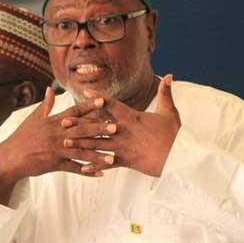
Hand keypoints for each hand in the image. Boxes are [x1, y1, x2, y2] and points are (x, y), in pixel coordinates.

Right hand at [0, 87, 117, 203]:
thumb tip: (51, 89)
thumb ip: (46, 104)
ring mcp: (57, 150)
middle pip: (81, 130)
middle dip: (99, 129)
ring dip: (98, 155)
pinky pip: (73, 168)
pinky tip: (100, 173)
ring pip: (81, 152)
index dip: (88, 106)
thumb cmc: (22, 137)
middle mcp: (57, 134)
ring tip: (113, 157)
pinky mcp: (54, 164)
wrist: (10, 158)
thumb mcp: (33, 118)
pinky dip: (86, 171)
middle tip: (115, 127)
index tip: (102, 101)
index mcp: (53, 122)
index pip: (74, 111)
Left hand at [62, 75, 180, 176]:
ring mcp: (124, 147)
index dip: (98, 98)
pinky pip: (107, 163)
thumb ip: (165, 93)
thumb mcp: (170, 112)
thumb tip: (169, 75)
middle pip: (98, 125)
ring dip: (81, 143)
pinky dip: (95, 165)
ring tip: (66, 143)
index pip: (112, 105)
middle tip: (63, 122)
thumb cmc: (175, 135)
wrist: (179, 157)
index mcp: (133, 117)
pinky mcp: (127, 161)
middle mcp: (125, 131)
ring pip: (98, 144)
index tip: (84, 94)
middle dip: (80, 123)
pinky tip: (81, 167)